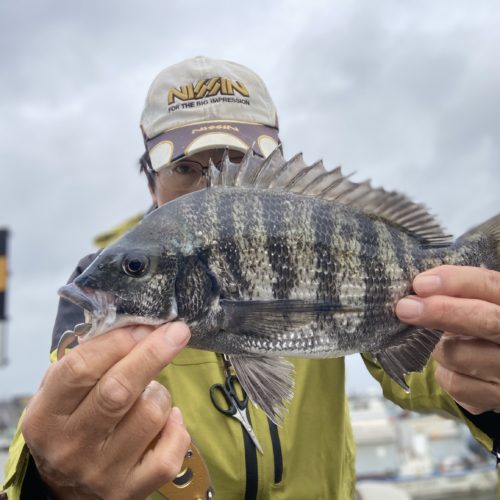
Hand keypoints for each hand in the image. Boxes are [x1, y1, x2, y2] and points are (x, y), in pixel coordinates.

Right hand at [22, 322, 190, 499]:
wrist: (68, 490)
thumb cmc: (70, 426)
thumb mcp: (60, 394)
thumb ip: (88, 360)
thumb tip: (136, 327)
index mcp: (46, 417)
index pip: (80, 370)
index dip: (116, 342)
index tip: (143, 326)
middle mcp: (71, 447)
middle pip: (119, 390)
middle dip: (153, 353)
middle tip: (177, 332)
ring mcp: (102, 472)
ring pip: (151, 413)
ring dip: (160, 393)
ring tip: (150, 394)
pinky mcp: (131, 490)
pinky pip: (170, 451)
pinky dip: (177, 428)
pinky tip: (168, 420)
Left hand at [396, 265, 499, 414]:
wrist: (499, 364)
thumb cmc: (484, 322)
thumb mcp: (480, 303)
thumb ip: (459, 293)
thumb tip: (418, 287)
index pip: (490, 285)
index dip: (455, 281)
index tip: (420, 284)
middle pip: (484, 321)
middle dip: (440, 312)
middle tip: (404, 308)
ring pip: (460, 354)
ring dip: (439, 347)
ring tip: (445, 341)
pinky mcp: (498, 399)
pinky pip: (455, 384)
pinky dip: (445, 373)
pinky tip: (454, 367)